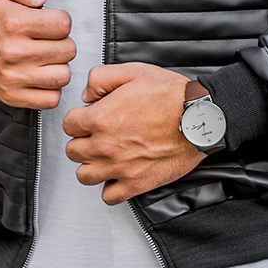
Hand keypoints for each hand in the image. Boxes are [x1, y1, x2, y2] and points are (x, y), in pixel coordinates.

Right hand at [0, 0, 74, 107]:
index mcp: (14, 23)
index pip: (63, 24)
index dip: (60, 21)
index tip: (50, 22)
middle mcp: (14, 52)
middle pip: (68, 49)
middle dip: (62, 42)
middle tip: (48, 40)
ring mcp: (14, 78)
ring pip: (63, 75)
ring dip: (58, 66)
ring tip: (46, 58)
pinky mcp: (13, 96)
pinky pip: (52, 98)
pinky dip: (51, 88)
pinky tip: (41, 75)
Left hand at [62, 63, 203, 204]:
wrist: (199, 118)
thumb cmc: (171, 96)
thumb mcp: (132, 71)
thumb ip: (101, 78)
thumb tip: (87, 95)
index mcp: (101, 118)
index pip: (69, 125)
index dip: (79, 119)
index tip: (89, 119)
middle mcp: (105, 145)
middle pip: (73, 151)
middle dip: (83, 141)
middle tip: (97, 135)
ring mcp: (120, 167)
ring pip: (84, 175)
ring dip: (91, 165)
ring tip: (104, 156)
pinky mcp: (136, 183)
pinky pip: (109, 196)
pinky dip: (110, 187)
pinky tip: (117, 174)